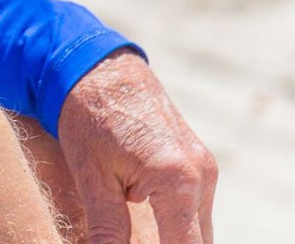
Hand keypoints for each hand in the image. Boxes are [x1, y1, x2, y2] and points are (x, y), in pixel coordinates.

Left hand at [57, 50, 215, 243]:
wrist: (98, 67)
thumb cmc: (89, 117)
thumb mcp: (91, 176)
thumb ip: (107, 227)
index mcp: (178, 180)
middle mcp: (201, 175)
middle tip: (128, 238)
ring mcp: (204, 168)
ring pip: (199, 229)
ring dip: (175, 239)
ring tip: (136, 233)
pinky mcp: (198, 162)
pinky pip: (195, 209)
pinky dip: (177, 224)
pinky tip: (147, 225)